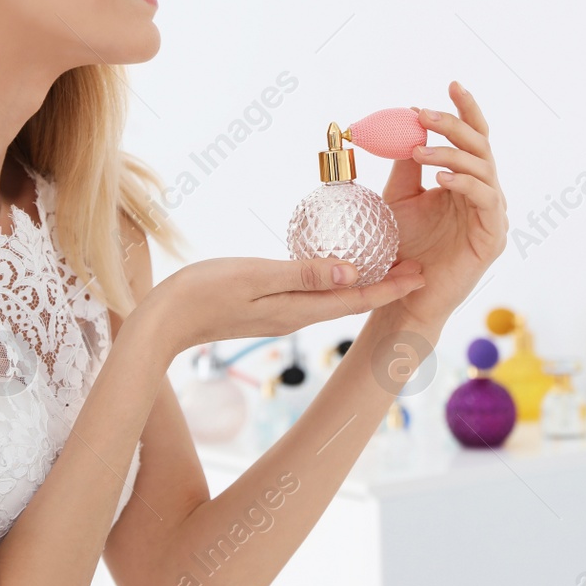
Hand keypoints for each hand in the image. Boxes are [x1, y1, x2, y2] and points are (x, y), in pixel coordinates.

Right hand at [129, 255, 425, 356]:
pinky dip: (333, 281)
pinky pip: (310, 295)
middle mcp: (294, 316)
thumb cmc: (201, 293)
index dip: (391, 288)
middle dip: (386, 286)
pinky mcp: (264, 309)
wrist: (162, 321)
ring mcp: (278, 315)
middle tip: (417, 268)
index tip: (422, 275)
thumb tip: (351, 271)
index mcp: (296, 310)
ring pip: (332, 299)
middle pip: (350, 302)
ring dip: (362, 284)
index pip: (355, 300)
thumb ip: (302, 273)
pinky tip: (334, 268)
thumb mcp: (254, 276)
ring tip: (386, 264)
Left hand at [378, 80, 508, 331]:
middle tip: (424, 115)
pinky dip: (465, 184)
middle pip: (480, 146)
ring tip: (420, 151)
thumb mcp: (398, 199)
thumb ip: (405, 167)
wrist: (404, 295)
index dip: (465, 110)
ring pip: (483, 169)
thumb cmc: (402, 249)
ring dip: (451, 154)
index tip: (451, 84)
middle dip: (453, 125)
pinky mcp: (493, 237)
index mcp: (464, 181)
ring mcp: (491, 215)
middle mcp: (483, 193)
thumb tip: (403, 129)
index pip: (472, 138)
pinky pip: (486, 200)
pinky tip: (441, 178)